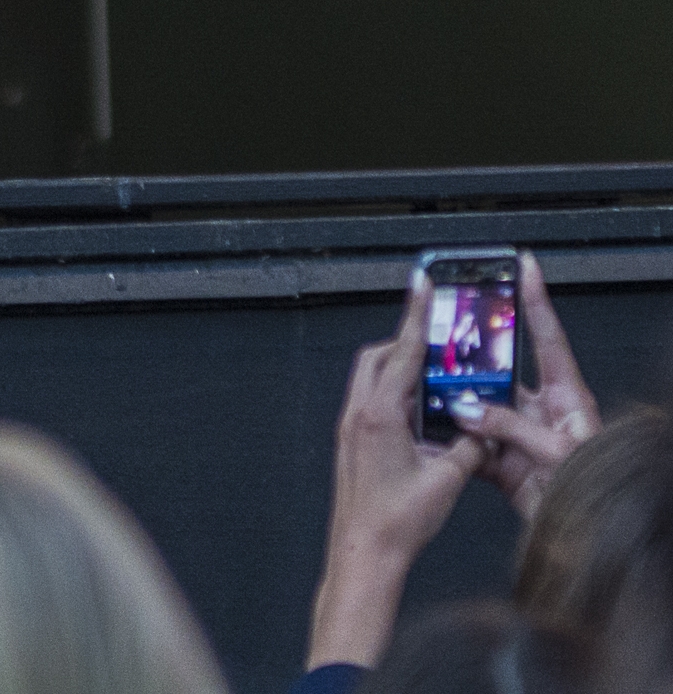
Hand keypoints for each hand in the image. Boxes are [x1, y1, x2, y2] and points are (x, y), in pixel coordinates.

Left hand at [307, 272, 485, 668]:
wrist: (363, 551)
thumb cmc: (396, 521)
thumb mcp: (446, 481)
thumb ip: (467, 447)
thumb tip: (482, 428)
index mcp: (380, 413)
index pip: (402, 351)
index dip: (415, 314)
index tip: (421, 282)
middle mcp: (359, 412)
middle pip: (380, 357)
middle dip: (407, 345)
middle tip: (437, 344)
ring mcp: (351, 425)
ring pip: (372, 379)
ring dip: (400, 373)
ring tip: (434, 383)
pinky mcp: (351, 440)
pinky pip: (371, 401)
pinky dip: (394, 397)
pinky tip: (419, 417)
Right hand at [457, 252, 598, 518]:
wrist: (593, 541)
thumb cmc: (597, 490)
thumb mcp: (558, 452)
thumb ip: (511, 426)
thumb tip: (468, 407)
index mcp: (568, 397)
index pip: (547, 335)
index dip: (535, 298)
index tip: (522, 265)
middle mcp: (543, 411)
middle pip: (502, 370)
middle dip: (474, 355)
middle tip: (449, 332)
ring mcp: (522, 436)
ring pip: (480, 405)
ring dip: (459, 402)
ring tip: (436, 390)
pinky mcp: (505, 463)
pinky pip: (471, 442)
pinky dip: (454, 438)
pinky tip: (441, 431)